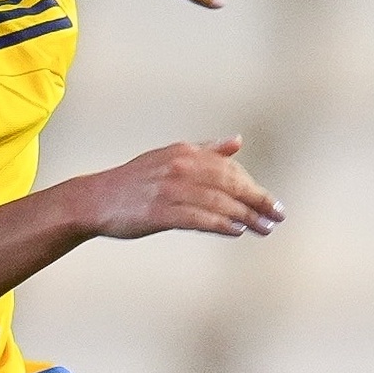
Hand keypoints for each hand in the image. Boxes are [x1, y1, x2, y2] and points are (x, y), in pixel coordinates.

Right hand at [64, 137, 281, 241]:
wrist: (95, 199)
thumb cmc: (136, 181)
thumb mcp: (170, 157)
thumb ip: (206, 150)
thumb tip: (237, 141)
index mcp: (184, 152)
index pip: (230, 169)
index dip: (254, 187)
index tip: (273, 204)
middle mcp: (179, 167)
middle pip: (229, 184)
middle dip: (257, 201)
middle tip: (278, 217)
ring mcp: (169, 190)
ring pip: (217, 202)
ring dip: (245, 216)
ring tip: (264, 229)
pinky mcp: (159, 212)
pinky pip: (197, 218)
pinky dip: (220, 223)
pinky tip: (236, 231)